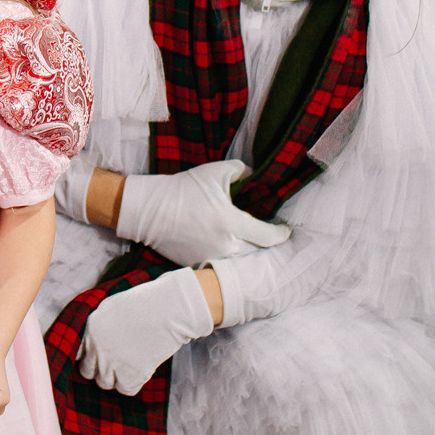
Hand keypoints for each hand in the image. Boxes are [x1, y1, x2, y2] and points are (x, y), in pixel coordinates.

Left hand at [77, 269, 214, 395]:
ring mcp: (113, 362)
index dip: (90, 358)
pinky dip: (131, 384)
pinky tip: (139, 371)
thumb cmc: (145, 303)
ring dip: (115, 377)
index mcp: (91, 328)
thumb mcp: (112, 307)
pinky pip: (125, 389)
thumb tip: (95, 341)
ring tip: (128, 365)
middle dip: (99, 370)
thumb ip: (99, 325)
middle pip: (89, 372)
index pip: (78, 355)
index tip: (98, 359)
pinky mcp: (132, 374)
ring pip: (105, 383)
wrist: (169, 310)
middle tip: (114, 364)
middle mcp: (98, 347)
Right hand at [116, 160, 289, 266]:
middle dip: (260, 242)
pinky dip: (223, 255)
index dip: (280, 234)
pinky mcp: (197, 264)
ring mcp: (211, 258)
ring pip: (237, 259)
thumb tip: (253, 174)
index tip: (285, 230)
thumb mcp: (215, 172)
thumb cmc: (183, 188)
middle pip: (255, 250)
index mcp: (232, 223)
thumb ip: (240, 170)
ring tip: (244, 241)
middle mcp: (225, 245)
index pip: (268, 236)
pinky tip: (221, 246)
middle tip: (263, 234)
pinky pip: (218, 263)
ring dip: (243, 250)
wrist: (149, 210)